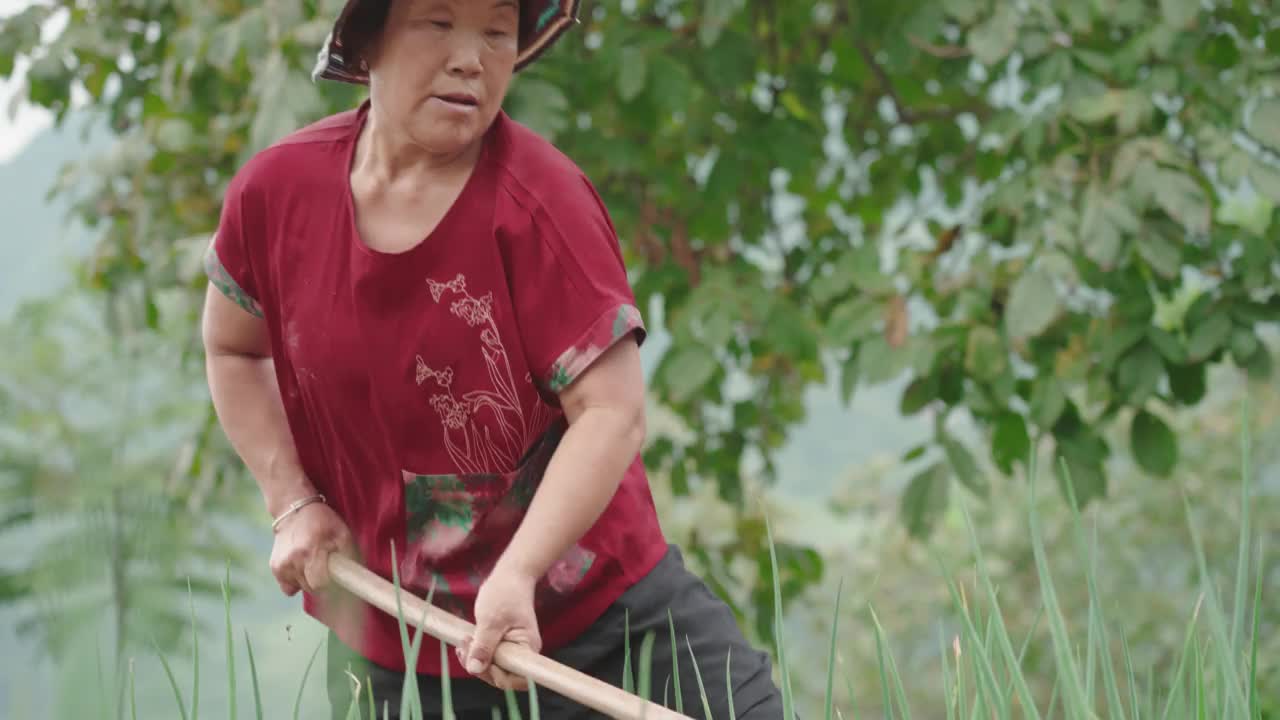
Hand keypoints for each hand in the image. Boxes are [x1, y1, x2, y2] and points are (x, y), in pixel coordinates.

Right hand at [269, 499, 354, 596]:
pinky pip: (288, 588)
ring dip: (309, 581)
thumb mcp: (343, 534)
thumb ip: (349, 557)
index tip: (336, 578)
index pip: (320, 584)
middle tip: (326, 567)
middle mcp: (293, 559)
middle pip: (311, 588)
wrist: (295, 511)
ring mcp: (281, 565)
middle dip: (322, 583)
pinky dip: (296, 582)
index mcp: (311, 550)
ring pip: (301, 588)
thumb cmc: (324, 523)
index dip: (331, 584)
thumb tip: (355, 579)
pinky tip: (301, 566)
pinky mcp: (275, 568)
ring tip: (313, 562)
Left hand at [458, 568, 540, 690]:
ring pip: (493, 667)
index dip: (495, 676)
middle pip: (502, 676)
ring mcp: (513, 649)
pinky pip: (490, 657)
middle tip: (463, 647)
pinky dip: (476, 653)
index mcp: (527, 648)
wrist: (510, 576)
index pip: (515, 679)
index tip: (478, 660)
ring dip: (475, 659)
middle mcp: (523, 652)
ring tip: (463, 641)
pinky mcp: (504, 644)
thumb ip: (483, 646)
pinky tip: (466, 641)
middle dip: (480, 666)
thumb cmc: (505, 593)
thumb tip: (474, 669)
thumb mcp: (490, 620)